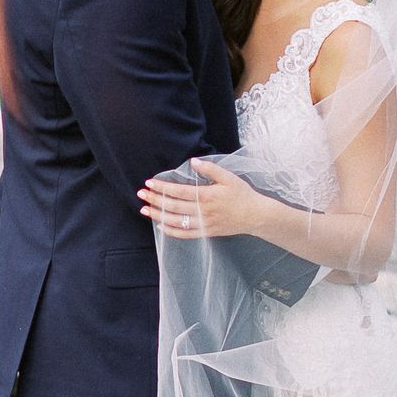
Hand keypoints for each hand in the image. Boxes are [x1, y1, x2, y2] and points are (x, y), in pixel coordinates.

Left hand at [139, 161, 267, 241]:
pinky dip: (171, 231)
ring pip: (176, 221)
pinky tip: (161, 226)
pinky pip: (185, 234)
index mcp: (207, 195)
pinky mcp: (206, 232)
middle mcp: (203, 211)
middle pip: (173, 206)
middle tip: (140, 194)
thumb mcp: (229, 177)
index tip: (149, 183)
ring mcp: (204, 224)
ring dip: (158, 215)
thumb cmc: (242, 194)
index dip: (162, 188)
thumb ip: (210, 169)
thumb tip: (193, 162)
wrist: (256, 216)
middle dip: (154, 200)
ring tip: (144, 210)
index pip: (178, 191)